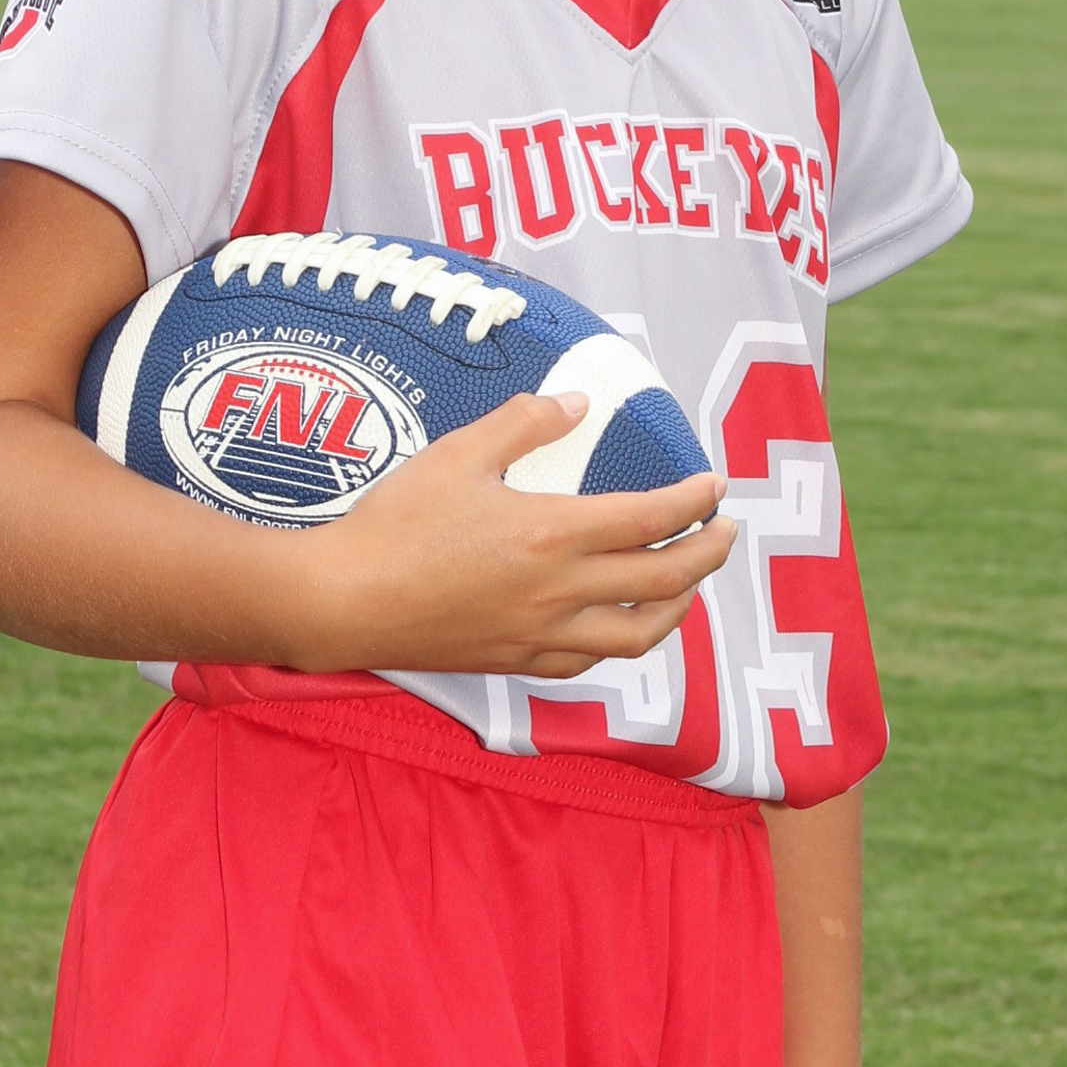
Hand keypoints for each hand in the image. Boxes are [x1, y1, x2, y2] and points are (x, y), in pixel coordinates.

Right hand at [303, 391, 734, 682]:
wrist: (342, 602)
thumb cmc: (394, 523)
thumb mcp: (458, 453)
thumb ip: (524, 424)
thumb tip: (576, 404)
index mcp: (552, 534)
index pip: (652, 517)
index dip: (694, 500)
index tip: (713, 485)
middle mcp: (559, 592)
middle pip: (664, 580)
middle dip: (707, 554)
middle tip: (724, 531)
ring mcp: (540, 635)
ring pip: (638, 635)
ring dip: (677, 607)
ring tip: (688, 583)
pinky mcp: (516, 662)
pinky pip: (589, 662)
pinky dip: (620, 641)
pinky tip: (619, 623)